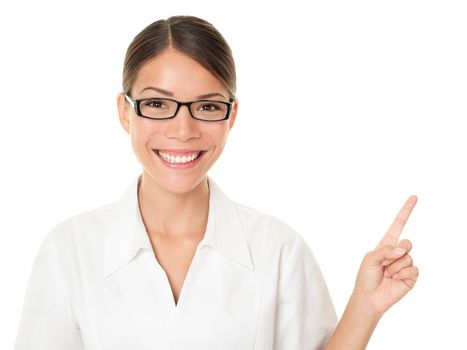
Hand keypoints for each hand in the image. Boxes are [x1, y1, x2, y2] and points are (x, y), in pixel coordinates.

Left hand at [353, 196, 418, 317]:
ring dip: (395, 267)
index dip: (406, 211)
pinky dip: (402, 275)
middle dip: (396, 252)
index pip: (398, 224)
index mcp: (386, 244)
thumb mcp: (370, 258)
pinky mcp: (411, 276)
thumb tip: (403, 250)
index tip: (414, 197)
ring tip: (387, 274)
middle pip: (407, 242)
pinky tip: (394, 280)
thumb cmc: (366, 276)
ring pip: (408, 257)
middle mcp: (397, 252)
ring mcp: (405, 264)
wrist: (369, 297)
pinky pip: (413, 270)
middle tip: (385, 263)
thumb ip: (385, 250)